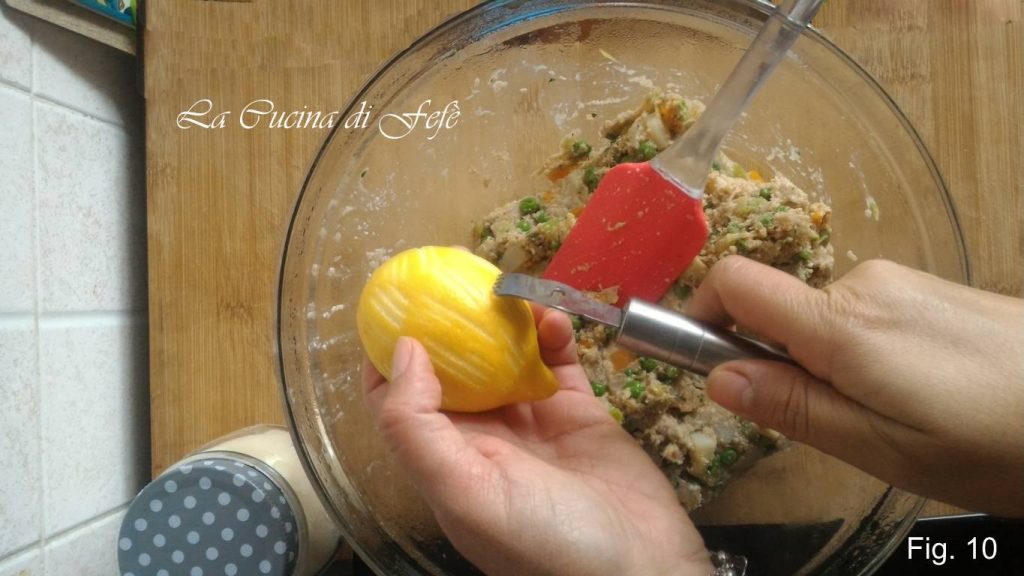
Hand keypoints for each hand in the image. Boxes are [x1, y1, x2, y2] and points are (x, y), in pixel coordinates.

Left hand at [362, 306, 712, 575]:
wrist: (642, 572)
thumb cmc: (546, 544)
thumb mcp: (466, 494)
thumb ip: (418, 428)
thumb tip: (401, 350)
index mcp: (445, 460)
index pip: (398, 400)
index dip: (389, 354)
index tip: (394, 303)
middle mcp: (482, 438)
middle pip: (453, 368)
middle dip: (450, 323)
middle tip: (455, 273)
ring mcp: (532, 423)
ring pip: (506, 357)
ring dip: (504, 322)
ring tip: (509, 286)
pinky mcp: (579, 414)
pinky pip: (559, 362)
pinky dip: (554, 335)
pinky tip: (554, 316)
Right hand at [687, 256, 1023, 515]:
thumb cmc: (990, 442)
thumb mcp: (880, 447)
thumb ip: (793, 406)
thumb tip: (717, 377)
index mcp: (842, 325)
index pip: (736, 283)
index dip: (699, 314)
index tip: (694, 359)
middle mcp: (865, 285)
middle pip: (777, 306)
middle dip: (774, 359)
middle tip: (817, 420)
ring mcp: (901, 281)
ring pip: (822, 316)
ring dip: (822, 360)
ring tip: (883, 415)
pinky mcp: (929, 288)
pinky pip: (862, 312)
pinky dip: (859, 349)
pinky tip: (913, 391)